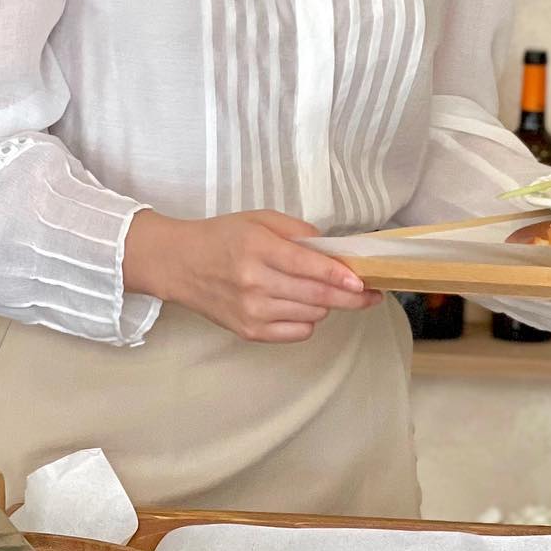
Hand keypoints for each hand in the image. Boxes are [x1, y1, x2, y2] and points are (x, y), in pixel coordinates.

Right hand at [123, 209, 381, 342]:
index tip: (363, 281)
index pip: (307, 267)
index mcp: (257, 248)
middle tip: (371, 294)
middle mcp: (254, 283)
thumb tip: (332, 250)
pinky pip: (296, 332)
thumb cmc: (223, 236)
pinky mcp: (249, 332)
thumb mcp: (259, 219)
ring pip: (311, 314)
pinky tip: (304, 305)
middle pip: (316, 296)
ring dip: (328, 304)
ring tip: (328, 291)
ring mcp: (251, 312)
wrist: (179, 265)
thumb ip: (297, 231)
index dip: (339, 275)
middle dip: (350, 297)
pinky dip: (309, 320)